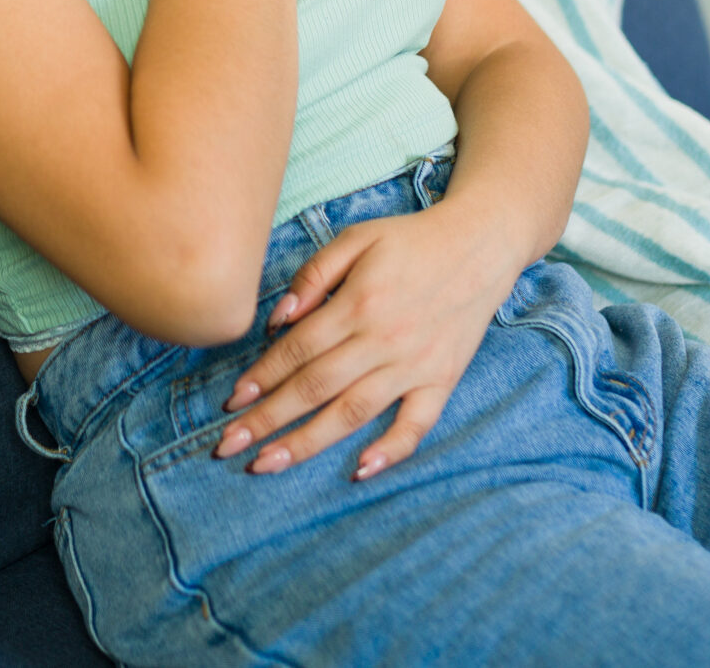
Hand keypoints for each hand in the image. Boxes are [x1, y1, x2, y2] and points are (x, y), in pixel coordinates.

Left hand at [209, 203, 522, 480]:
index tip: (231, 403)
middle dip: (267, 419)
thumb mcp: (357, 237)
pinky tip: (359, 471)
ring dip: (307, 442)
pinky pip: (416, 424)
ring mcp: (415, 365)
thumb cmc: (411, 240)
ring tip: (268, 464)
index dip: (261, 377)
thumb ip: (314, 274)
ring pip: (353, 412)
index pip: (297, 350)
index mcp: (358, 304)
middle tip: (227, 446)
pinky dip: (391, 451)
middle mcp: (383, 340)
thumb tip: (277, 319)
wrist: (481, 244)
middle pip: (315, 388)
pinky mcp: (443, 381)